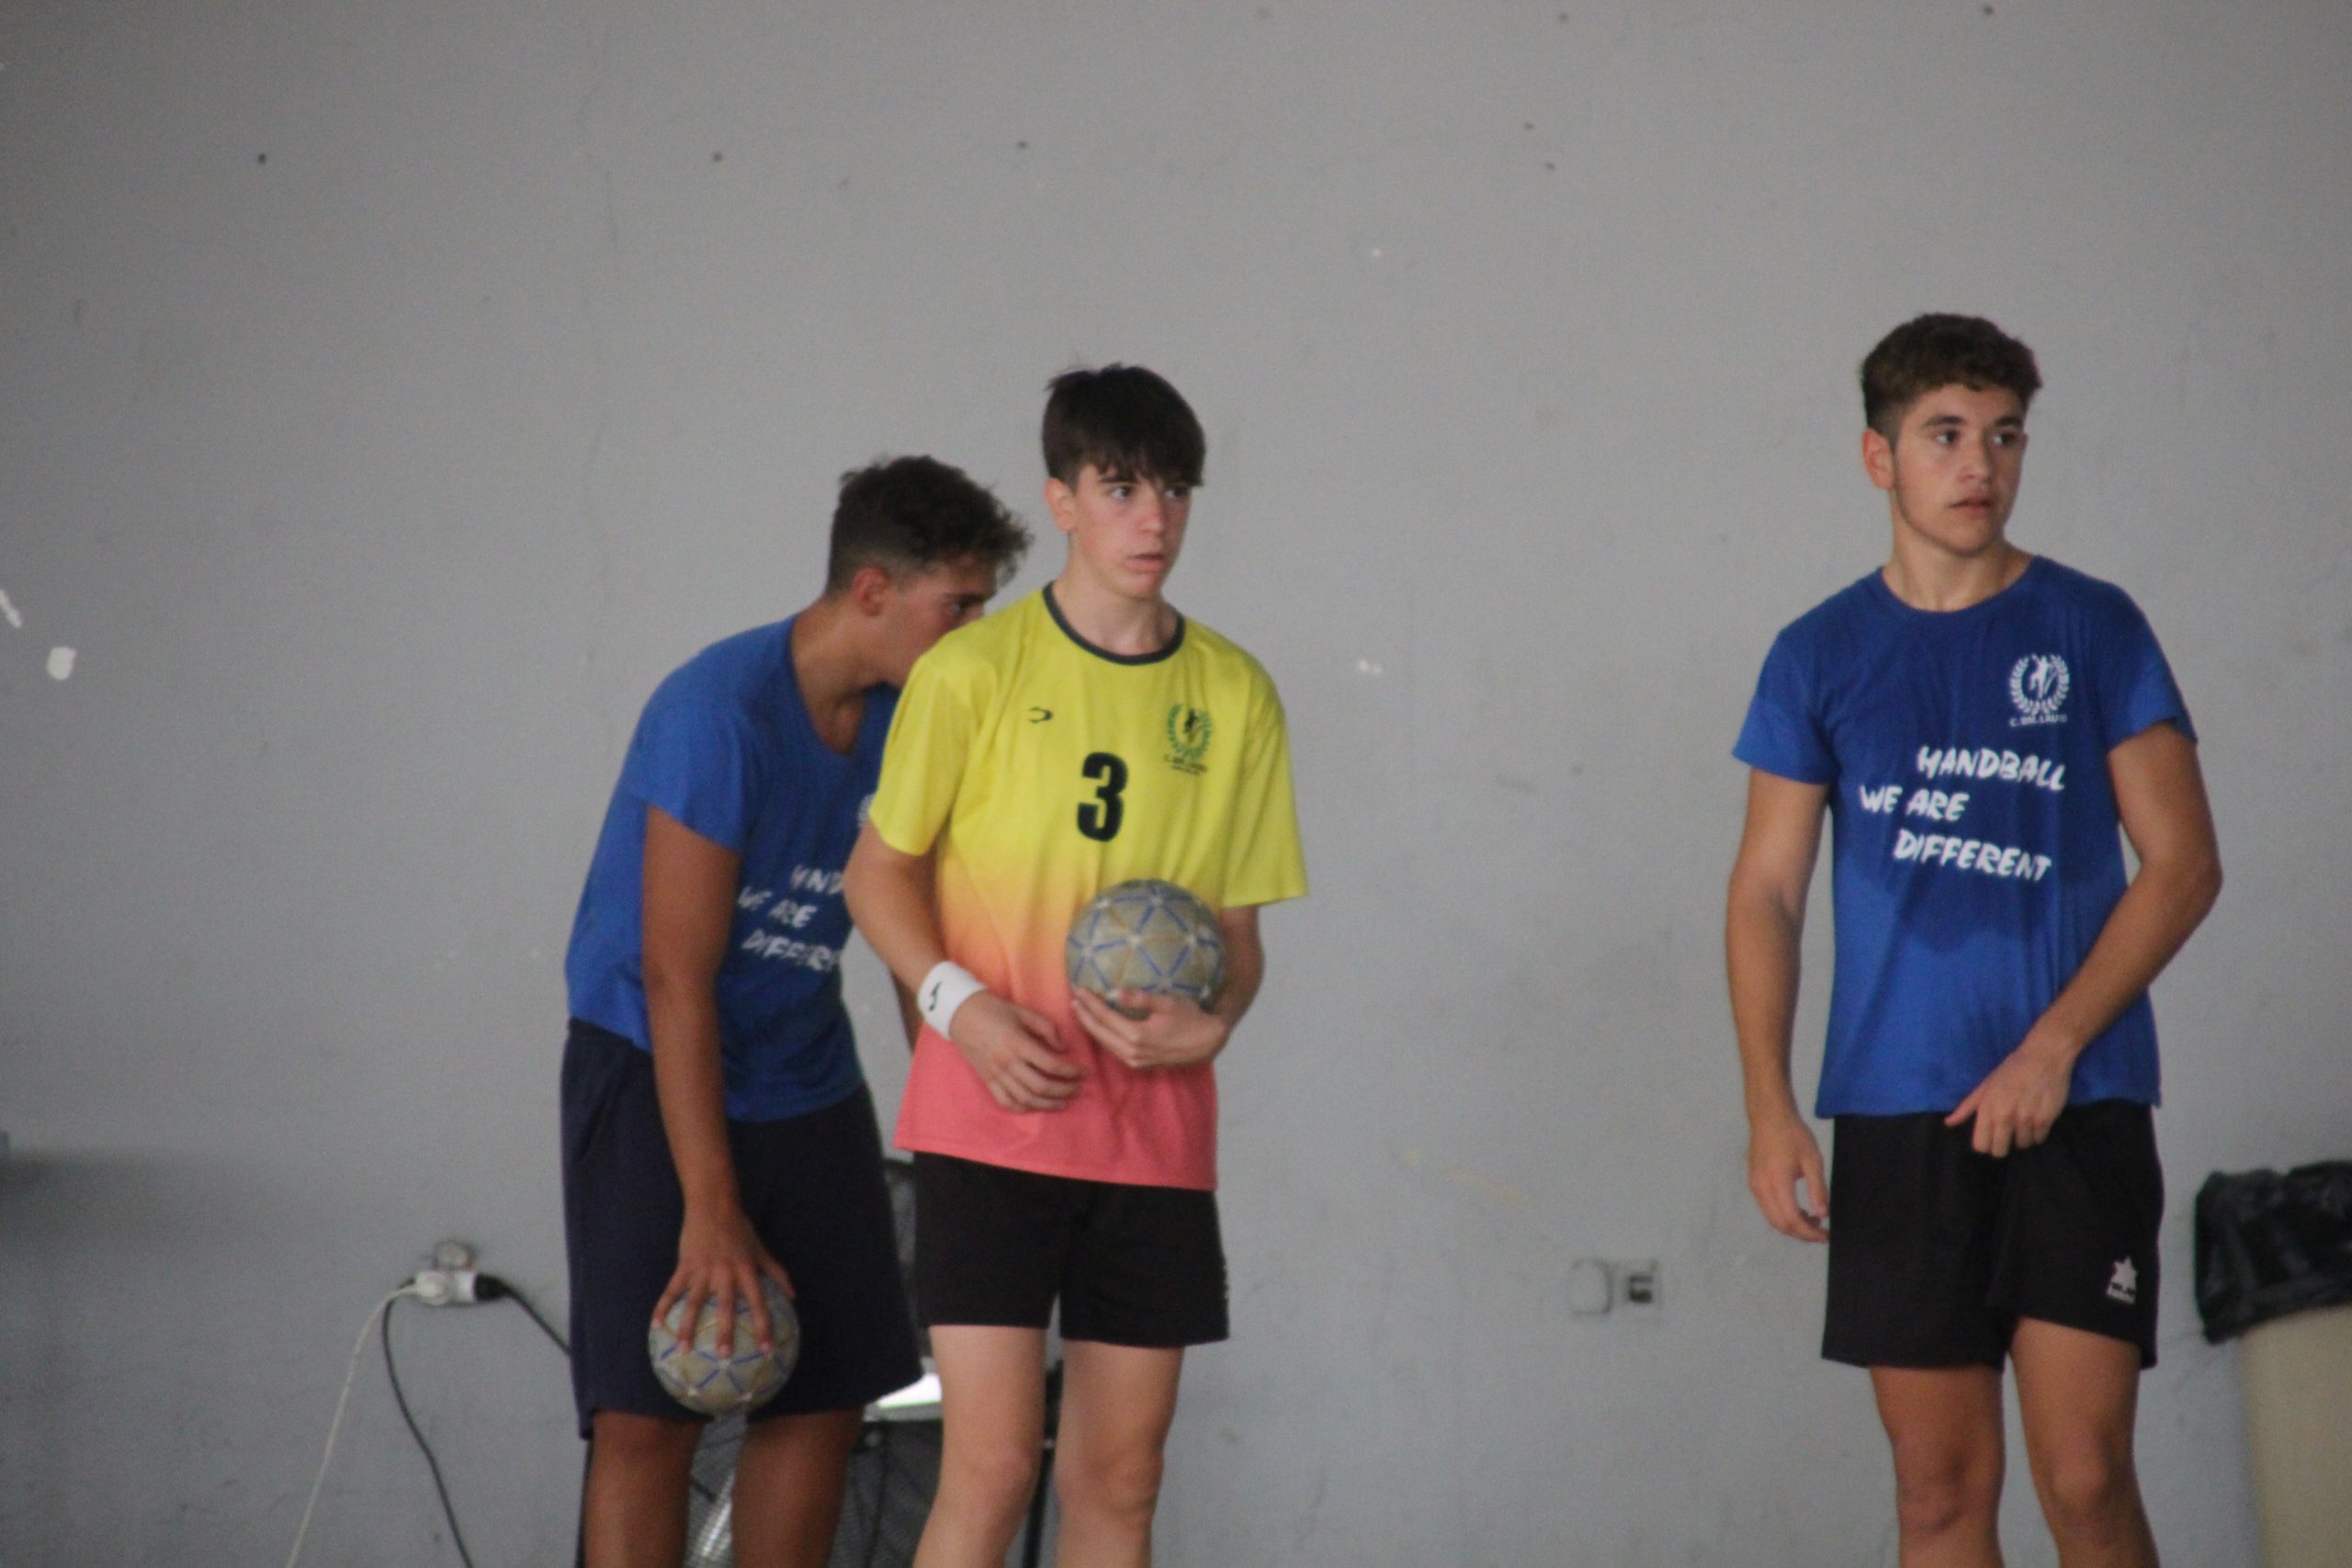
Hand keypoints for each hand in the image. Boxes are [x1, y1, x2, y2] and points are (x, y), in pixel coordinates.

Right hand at [655, 1205, 792, 1358]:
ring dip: (687, 1327)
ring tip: (683, 1350)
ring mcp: (702, 1270)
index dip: (763, 1326)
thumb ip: (776, 1273)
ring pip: (693, 1302)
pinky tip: (656, 1326)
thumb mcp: (760, 1250)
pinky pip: (671, 1290)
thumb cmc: (740, 1230)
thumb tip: (794, 1296)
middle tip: (724, 1356)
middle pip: (725, 1306)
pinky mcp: (684, 1266)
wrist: (713, 1206)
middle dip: (725, 1331)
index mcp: (746, 1271)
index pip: (758, 1303)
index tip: (766, 1350)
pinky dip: (663, 1307)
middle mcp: (725, 1273)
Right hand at [950, 992, 1084, 1111]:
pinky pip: (1006, 1102)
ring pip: (1026, 1099)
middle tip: (1078, 1088)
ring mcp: (996, 1075)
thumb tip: (1064, 1047)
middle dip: (1065, 1090)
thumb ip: (1047, 1028)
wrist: (961, 1014)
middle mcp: (1007, 1063)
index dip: (1072, 1071)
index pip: (1051, 1064)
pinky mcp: (987, 1081)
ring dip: (1048, 1104)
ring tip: (1064, 1101)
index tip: (1085, 1072)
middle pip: (1041, 1086)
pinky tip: (1036, 1105)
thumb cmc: (995, 1009)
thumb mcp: (1024, 1012)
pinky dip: (1023, 1108)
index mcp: (1018, 1044)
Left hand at [1069, 989, 1230, 1069]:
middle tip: (1074, 999)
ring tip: (1081, 1011)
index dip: (1089, 1002)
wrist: (1208, 1043)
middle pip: (1099, 1032)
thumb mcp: (1168, 1003)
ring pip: (1105, 1043)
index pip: (1104, 1017)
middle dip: (1084, 1016)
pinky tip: (1099, 1027)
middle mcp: (1132, 1052)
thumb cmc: (1191, 1019)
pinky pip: (1114, 1050)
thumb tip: (1117, 992)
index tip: (1078, 989)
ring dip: (1091, 1027)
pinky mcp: (1140, 1064)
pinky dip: (1103, 1037)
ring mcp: (1135, 1060)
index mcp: (1137, 1035)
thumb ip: (1141, 999)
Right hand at [1747, 1108, 1828, 1242]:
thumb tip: (1822, 1215)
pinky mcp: (1753, 1182)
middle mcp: (1762, 1189)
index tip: (1826, 1235)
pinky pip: (1767, 1208)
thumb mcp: (1813, 1160)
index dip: (1809, 1233)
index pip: (1792, 1220)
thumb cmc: (1794, 1135)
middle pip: (1779, 1224)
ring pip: (1771, 1219)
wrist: (1769, 1116)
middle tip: (1821, 1231)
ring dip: (1791, 1225)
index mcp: (1777, 1183)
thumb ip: (1818, 1189)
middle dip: (1801, 1233)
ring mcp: (1755, 1186)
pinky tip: (1797, 1208)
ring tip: (1812, 1219)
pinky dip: (1783, 1216)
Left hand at [1946, 1034, 2072, 1156]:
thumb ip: (1967, 1107)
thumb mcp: (1985, 1086)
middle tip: (2006, 1135)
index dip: (1984, 1145)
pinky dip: (2037, 1133)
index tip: (1990, 1138)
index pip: (1981, 1145)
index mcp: (1987, 1109)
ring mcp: (2026, 1120)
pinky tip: (2036, 1120)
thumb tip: (1948, 1123)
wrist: (2044, 1058)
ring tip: (2023, 1122)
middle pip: (1999, 1151)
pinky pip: (2039, 1139)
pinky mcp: (2046, 1120)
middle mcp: (2005, 1117)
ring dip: (2021, 1138)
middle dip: (2001, 1146)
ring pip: (2022, 1145)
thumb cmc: (2011, 1070)